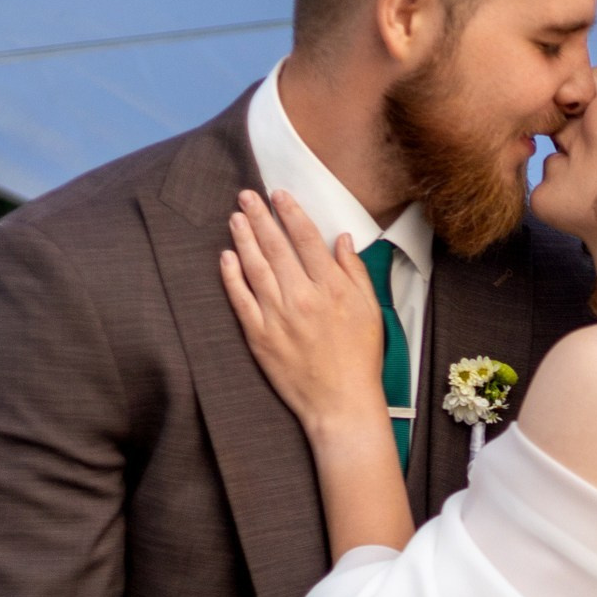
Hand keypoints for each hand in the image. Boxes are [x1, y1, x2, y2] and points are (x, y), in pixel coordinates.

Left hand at [219, 189, 387, 440]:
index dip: (291, 213)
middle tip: (246, 196)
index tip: (279, 194)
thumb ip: (355, 272)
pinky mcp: (259, 336)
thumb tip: (341, 239)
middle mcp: (301, 297)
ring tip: (235, 217)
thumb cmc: (360, 357)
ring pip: (255, 267)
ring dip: (243, 239)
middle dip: (260, 217)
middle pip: (276, 246)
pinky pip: (240, 299)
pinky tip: (225, 257)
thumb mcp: (370, 310)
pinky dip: (231, 276)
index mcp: (331, 288)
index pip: (306, 238)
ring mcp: (277, 316)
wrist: (341, 402)